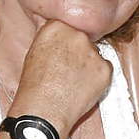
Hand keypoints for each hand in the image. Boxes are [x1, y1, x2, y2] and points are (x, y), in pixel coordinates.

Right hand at [11, 20, 111, 138]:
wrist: (44, 110)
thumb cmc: (34, 87)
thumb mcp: (34, 53)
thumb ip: (51, 40)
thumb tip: (60, 40)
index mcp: (56, 28)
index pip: (67, 27)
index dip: (64, 43)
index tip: (61, 53)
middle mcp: (76, 35)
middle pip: (82, 39)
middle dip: (78, 52)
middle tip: (67, 70)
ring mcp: (92, 52)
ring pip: (94, 55)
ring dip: (88, 65)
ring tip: (73, 82)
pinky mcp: (105, 68)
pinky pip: (105, 69)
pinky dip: (97, 78)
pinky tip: (83, 88)